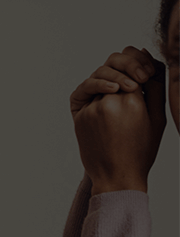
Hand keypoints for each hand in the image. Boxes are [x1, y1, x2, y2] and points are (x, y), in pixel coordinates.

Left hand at [70, 47, 166, 194]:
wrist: (116, 176)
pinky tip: (111, 96)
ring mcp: (91, 108)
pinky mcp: (79, 115)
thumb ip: (155, 88)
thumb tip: (150, 60)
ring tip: (125, 87)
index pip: (134, 63)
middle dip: (126, 62)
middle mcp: (108, 101)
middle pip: (113, 64)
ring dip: (112, 76)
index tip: (147, 72)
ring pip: (99, 76)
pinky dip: (99, 88)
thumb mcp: (158, 119)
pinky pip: (87, 91)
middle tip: (137, 75)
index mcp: (133, 102)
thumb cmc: (141, 150)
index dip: (141, 62)